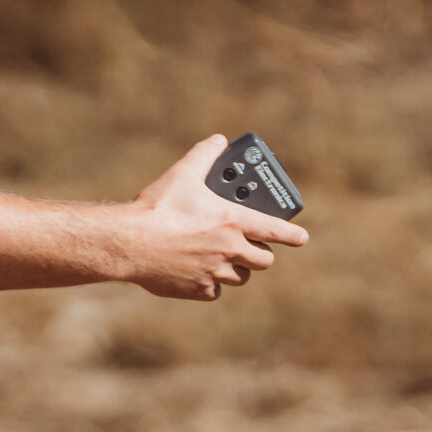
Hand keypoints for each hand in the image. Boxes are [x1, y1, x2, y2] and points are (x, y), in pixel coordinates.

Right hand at [119, 135, 308, 300]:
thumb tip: (218, 140)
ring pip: (241, 277)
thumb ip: (204, 154)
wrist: (130, 243)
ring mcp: (216, 273)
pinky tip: (198, 272)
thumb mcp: (182, 173)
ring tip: (222, 257)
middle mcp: (231, 250)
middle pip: (263, 260)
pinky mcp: (199, 290)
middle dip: (260, 253)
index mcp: (233, 221)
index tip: (301, 238)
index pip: (277, 232)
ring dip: (237, 268)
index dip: (294, 236)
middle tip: (250, 246)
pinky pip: (215, 291)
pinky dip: (211, 283)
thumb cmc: (157, 208)